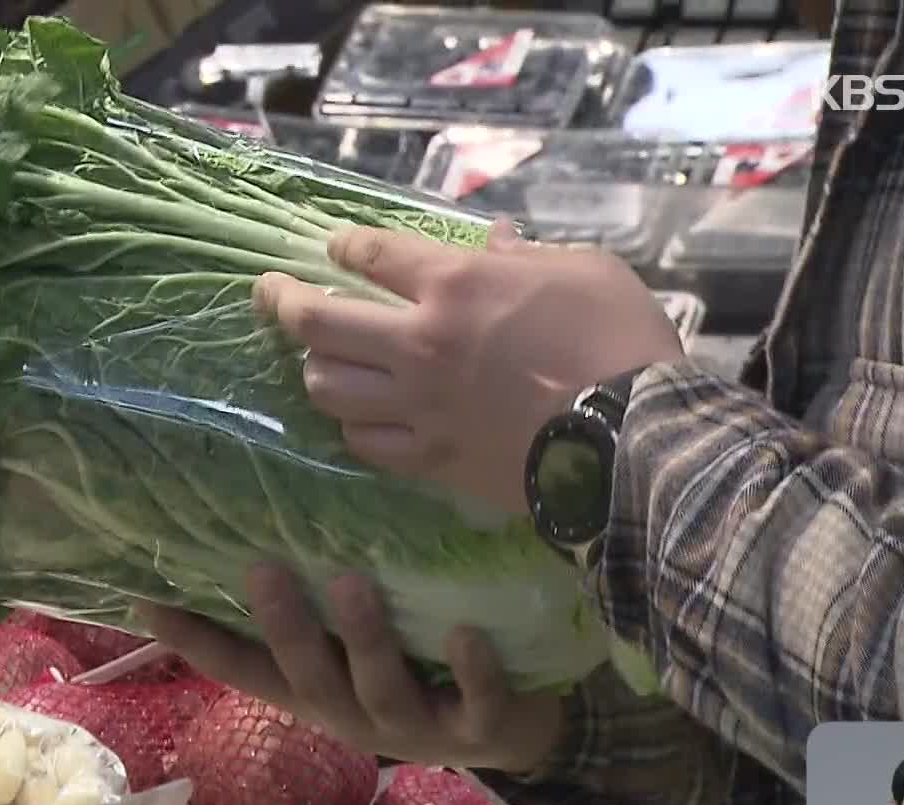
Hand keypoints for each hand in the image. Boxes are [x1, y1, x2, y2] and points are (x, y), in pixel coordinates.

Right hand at [136, 565, 566, 773]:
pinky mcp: (482, 729)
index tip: (146, 601)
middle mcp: (355, 714)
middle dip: (284, 626)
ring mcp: (418, 727)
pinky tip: (466, 632)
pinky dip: (473, 668)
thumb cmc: (420, 669)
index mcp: (317, 694)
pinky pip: (478, 702)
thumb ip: (315, 605)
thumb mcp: (355, 645)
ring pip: (382, 688)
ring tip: (351, 584)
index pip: (244, 669)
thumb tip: (256, 526)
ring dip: (364, 637)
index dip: (194, 642)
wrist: (519, 731)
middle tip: (262, 569)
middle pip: (308, 676)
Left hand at [257, 221, 683, 514]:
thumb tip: (495, 245)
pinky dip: (355, 428)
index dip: (344, 246)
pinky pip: (366, 445)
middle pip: (319, 322)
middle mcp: (420, 344)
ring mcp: (419, 407)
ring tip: (318, 361)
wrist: (635, 438)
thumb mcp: (584, 270)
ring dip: (316, 369)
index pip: (372, 255)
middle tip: (268, 292)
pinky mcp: (431, 460)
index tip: (333, 247)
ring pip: (328, 388)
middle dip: (282, 301)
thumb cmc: (621, 341)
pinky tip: (358, 421)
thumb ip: (526, 259)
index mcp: (456, 284)